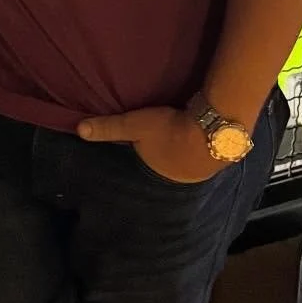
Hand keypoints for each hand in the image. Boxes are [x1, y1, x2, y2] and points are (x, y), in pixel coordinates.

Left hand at [76, 105, 222, 184]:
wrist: (214, 127)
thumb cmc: (169, 129)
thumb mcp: (134, 125)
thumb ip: (108, 127)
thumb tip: (79, 130)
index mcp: (160, 171)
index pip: (149, 163)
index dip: (147, 154)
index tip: (147, 145)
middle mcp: (183, 177)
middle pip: (172, 164)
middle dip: (170, 156)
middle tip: (168, 139)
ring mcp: (205, 169)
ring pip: (193, 160)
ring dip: (190, 150)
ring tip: (187, 138)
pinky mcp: (222, 154)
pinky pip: (209, 151)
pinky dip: (205, 144)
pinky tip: (206, 134)